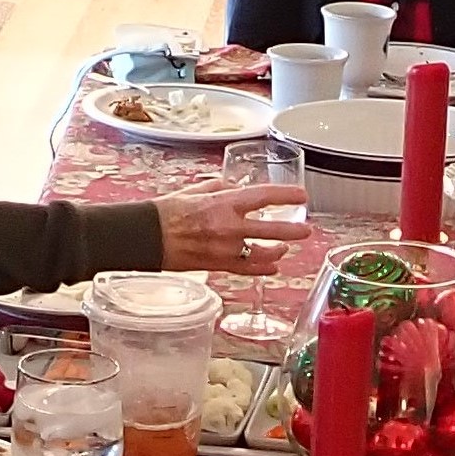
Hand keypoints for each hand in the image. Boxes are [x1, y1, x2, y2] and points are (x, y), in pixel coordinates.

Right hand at [151, 183, 306, 276]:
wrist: (147, 237)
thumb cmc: (167, 212)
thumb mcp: (195, 190)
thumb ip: (218, 188)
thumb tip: (233, 186)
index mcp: (224, 204)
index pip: (264, 197)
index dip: (286, 195)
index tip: (302, 196)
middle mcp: (229, 227)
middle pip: (272, 230)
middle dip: (293, 230)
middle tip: (307, 229)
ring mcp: (225, 249)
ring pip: (262, 253)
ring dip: (278, 251)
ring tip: (286, 249)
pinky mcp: (218, 265)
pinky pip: (247, 269)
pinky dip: (262, 268)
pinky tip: (272, 267)